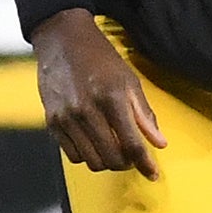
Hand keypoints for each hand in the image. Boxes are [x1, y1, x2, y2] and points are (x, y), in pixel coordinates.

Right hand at [34, 8, 164, 178]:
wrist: (62, 39)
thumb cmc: (99, 57)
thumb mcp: (129, 80)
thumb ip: (144, 114)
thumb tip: (159, 143)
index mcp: (111, 98)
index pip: (132, 144)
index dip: (145, 164)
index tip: (152, 174)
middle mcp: (87, 110)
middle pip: (112, 158)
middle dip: (126, 163)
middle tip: (132, 157)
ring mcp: (67, 118)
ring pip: (92, 161)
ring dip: (107, 162)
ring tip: (114, 150)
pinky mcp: (52, 121)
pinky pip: (72, 155)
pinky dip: (87, 156)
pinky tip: (94, 144)